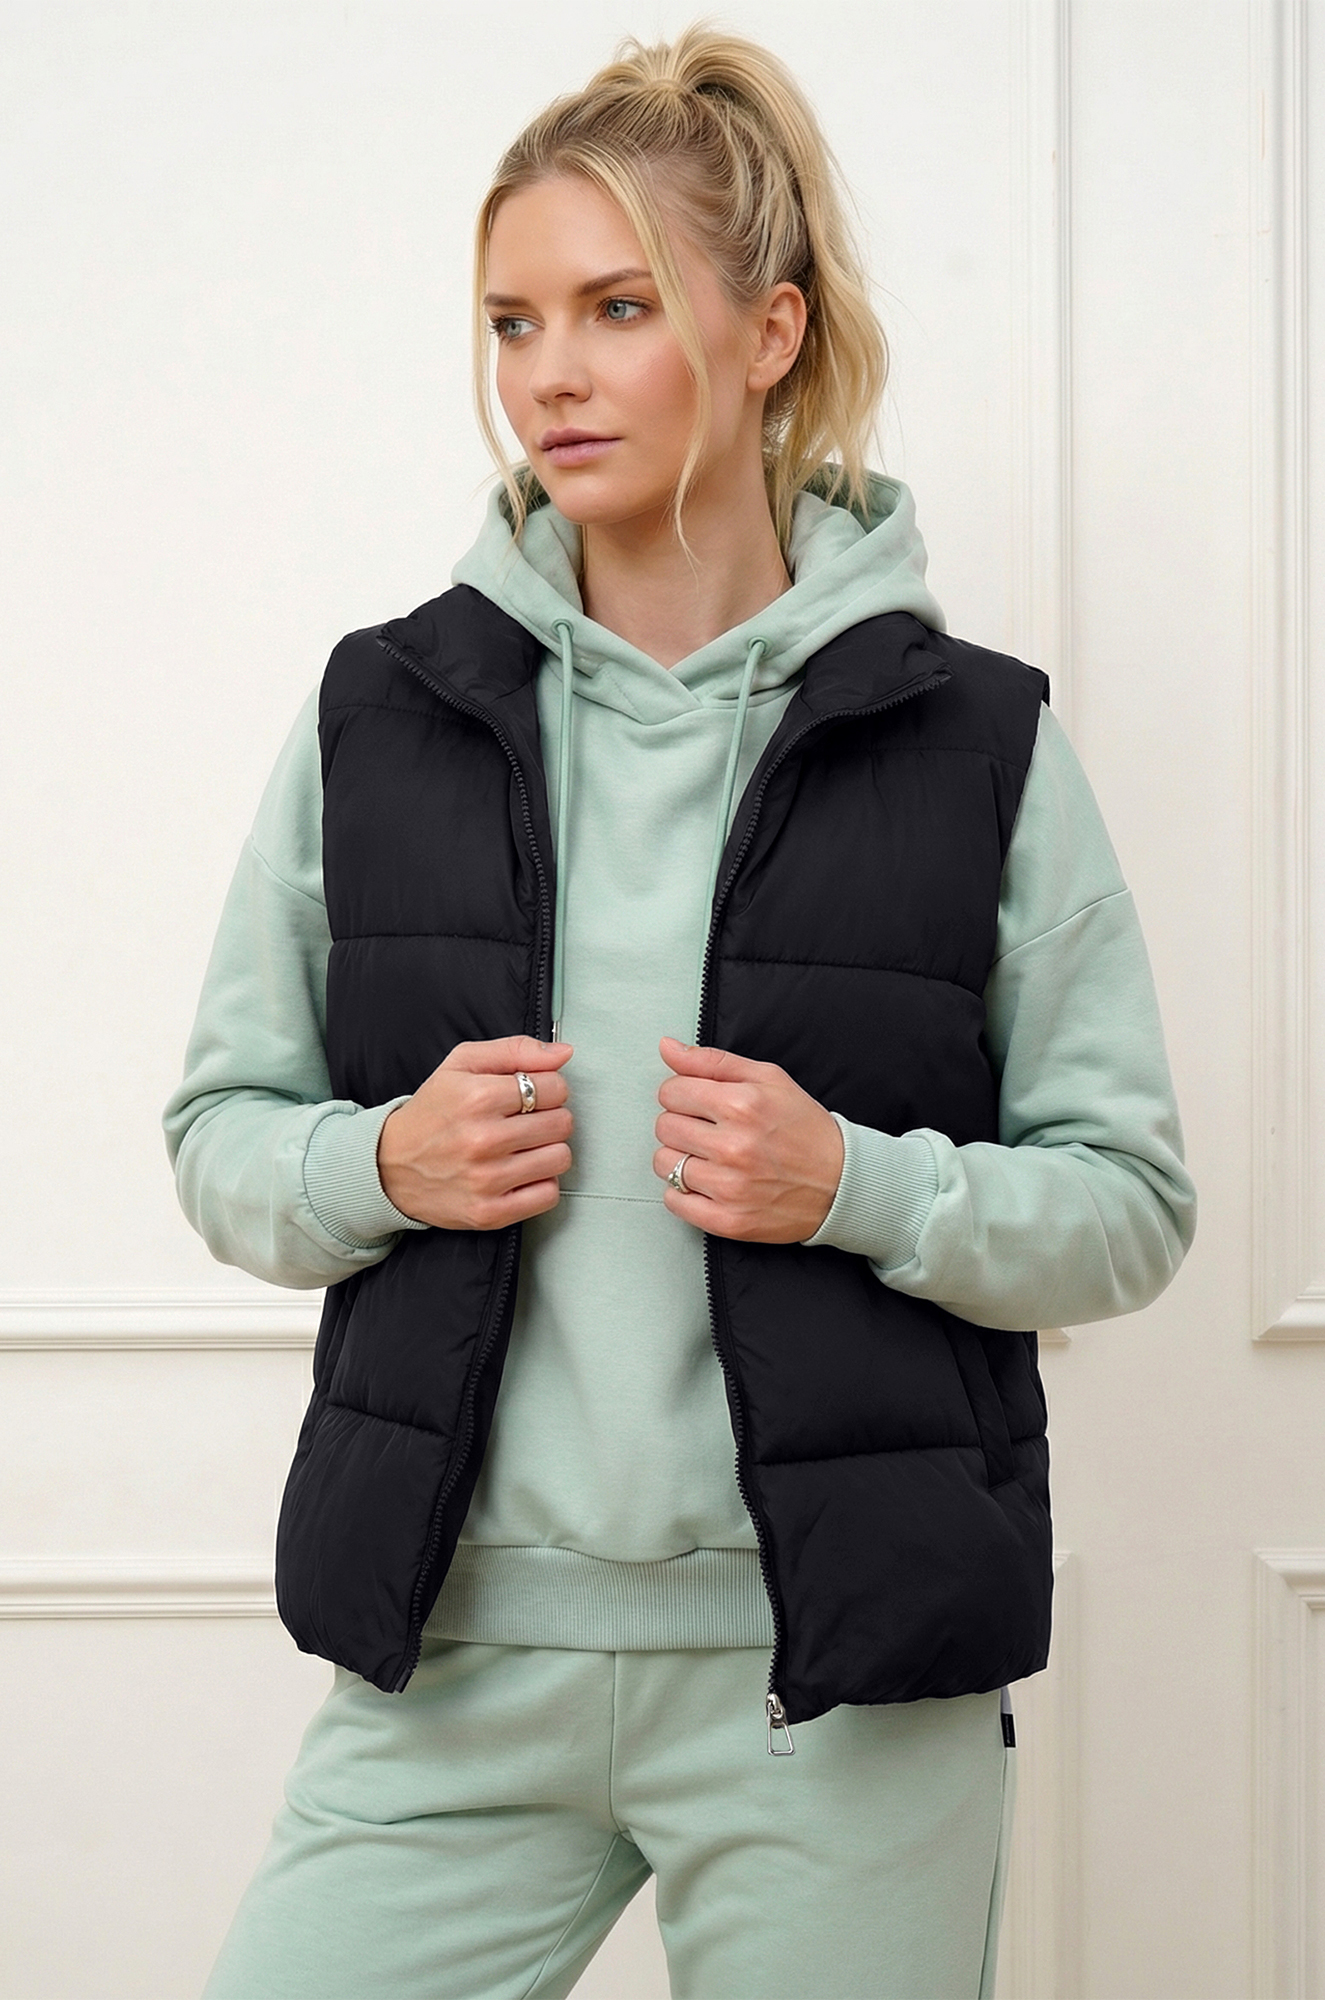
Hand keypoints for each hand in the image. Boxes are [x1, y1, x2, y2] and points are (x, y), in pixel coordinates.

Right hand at [377, 1036, 573, 1229]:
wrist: (388, 1165)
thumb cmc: (430, 1113)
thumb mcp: (462, 1065)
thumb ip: (515, 1050)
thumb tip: (563, 1054)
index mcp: (478, 1097)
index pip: (555, 1088)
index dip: (548, 1088)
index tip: (531, 1096)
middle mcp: (483, 1139)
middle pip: (562, 1123)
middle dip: (549, 1118)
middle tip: (524, 1121)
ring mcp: (486, 1180)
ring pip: (560, 1158)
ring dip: (547, 1151)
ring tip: (522, 1147)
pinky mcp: (490, 1213)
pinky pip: (548, 1195)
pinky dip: (540, 1184)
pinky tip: (519, 1173)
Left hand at [653, 1036, 843, 1243]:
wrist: (841, 1184)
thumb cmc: (805, 1129)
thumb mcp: (768, 1079)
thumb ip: (712, 1061)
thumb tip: (667, 1047)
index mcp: (742, 1105)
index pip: (671, 1092)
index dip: (681, 1095)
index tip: (698, 1104)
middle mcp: (734, 1146)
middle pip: (664, 1127)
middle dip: (680, 1124)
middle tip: (707, 1130)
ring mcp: (730, 1187)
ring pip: (663, 1163)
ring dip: (679, 1158)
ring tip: (708, 1157)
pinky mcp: (728, 1220)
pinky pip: (674, 1201)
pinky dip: (682, 1192)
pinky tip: (706, 1183)